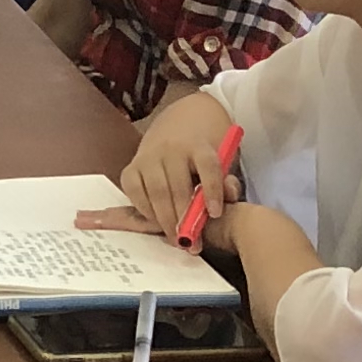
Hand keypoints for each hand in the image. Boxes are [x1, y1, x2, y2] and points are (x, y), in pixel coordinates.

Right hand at [109, 92, 243, 237]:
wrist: (182, 118)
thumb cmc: (204, 147)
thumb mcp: (222, 157)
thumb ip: (226, 180)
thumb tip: (229, 198)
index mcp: (199, 144)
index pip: (207, 165)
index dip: (212, 190)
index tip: (215, 214)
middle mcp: (172, 148)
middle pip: (177, 186)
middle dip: (184, 219)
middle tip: (192, 243)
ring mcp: (149, 156)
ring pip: (156, 192)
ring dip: (165, 219)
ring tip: (176, 239)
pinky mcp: (132, 165)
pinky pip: (134, 191)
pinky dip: (144, 209)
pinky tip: (156, 221)